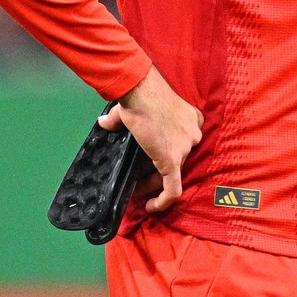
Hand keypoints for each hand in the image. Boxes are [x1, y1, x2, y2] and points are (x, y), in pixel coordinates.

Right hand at [102, 65, 202, 213]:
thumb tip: (103, 123)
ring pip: (174, 175)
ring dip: (154, 186)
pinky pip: (173, 189)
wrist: (139, 90)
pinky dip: (163, 201)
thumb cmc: (137, 92)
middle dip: (158, 172)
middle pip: (178, 160)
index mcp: (188, 119)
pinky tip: (150, 207)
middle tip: (138, 180)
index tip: (148, 162)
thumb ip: (119, 119)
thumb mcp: (132, 108)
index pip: (180, 143)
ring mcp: (185, 148)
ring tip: (137, 191)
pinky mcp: (173, 161)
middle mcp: (192, 134)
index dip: (164, 154)